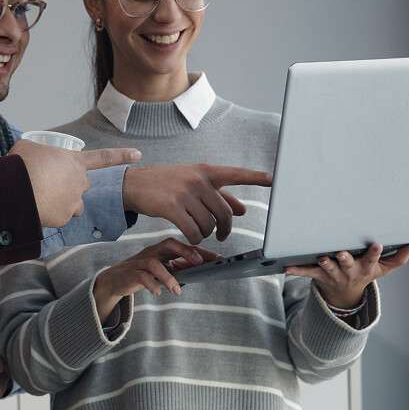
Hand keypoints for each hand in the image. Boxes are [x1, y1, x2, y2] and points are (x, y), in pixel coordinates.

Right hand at [11, 140, 141, 227]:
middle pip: (82, 186)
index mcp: (74, 161)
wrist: (14, 188)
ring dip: (62, 203)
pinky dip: (49, 215)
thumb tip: (32, 155)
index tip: (139, 154)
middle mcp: (79, 181)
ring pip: (73, 205)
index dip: (121, 155)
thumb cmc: (20, 164)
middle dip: (70, 186)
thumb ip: (38, 151)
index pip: (104, 157)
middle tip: (48, 185)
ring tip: (42, 198)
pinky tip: (36, 209)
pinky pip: (59, 218)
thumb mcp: (28, 147)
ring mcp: (73, 201)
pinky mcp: (64, 217)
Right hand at [92, 238, 220, 321]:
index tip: (216, 258)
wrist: (115, 281)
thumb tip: (199, 271)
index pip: (183, 246)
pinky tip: (158, 292)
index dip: (199, 250)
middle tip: (198, 263)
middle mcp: (152, 252)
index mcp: (161, 251)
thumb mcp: (162, 271)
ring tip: (176, 290)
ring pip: (154, 263)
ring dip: (168, 277)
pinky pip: (142, 277)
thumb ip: (178, 270)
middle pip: (169, 244)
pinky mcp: (130, 274)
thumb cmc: (142, 274)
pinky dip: (152, 285)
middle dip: (186, 252)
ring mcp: (140, 262)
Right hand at [123, 163, 272, 242]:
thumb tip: (243, 210)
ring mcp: (184, 193)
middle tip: (222, 235)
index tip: (275, 179)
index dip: (256, 177)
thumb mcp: (193, 183)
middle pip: (224, 212)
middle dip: (225, 228)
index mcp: (206, 171)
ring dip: (206, 233)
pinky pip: (193, 231)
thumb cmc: (167, 183)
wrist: (134, 184)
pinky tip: (191, 236)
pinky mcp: (172, 207)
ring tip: (199, 231)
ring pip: (208, 224)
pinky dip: (195, 238)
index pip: (236, 174)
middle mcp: (198, 180)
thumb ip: (219, 196)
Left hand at [287, 243, 408, 308]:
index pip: (372, 260)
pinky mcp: (318, 275)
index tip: (377, 245)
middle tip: (341, 252)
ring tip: (321, 257)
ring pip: (327, 267)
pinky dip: (296, 270)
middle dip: (345, 258)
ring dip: (324, 262)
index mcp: (365, 268)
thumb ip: (399, 259)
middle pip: (347, 263)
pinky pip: (306, 272)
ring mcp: (332, 274)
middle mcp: (348, 271)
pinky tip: (286, 268)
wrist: (344, 295)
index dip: (375, 253)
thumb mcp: (383, 269)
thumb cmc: (364, 274)